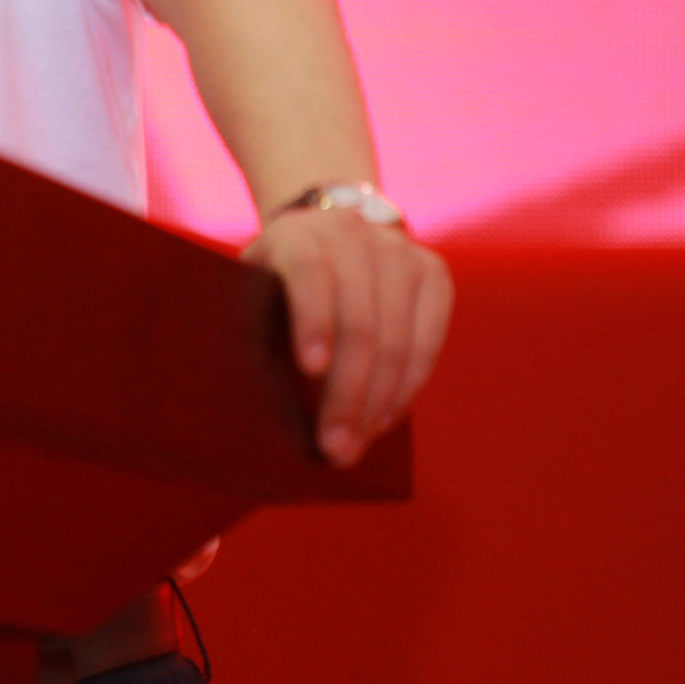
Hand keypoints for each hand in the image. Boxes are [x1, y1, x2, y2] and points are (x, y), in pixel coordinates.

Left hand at [245, 202, 451, 466]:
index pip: (310, 273)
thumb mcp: (251, 294)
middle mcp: (355, 234)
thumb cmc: (273, 282)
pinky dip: (407, 387)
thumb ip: (253, 335)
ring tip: (356, 446)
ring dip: (378, 403)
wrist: (324, 235)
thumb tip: (253, 409)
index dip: (313, 320)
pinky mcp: (433, 274)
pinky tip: (383, 419)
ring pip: (398, 339)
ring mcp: (401, 252)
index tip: (311, 370)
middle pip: (360, 323)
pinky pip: (428, 341)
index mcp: (298, 234)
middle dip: (348, 394)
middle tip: (335, 449)